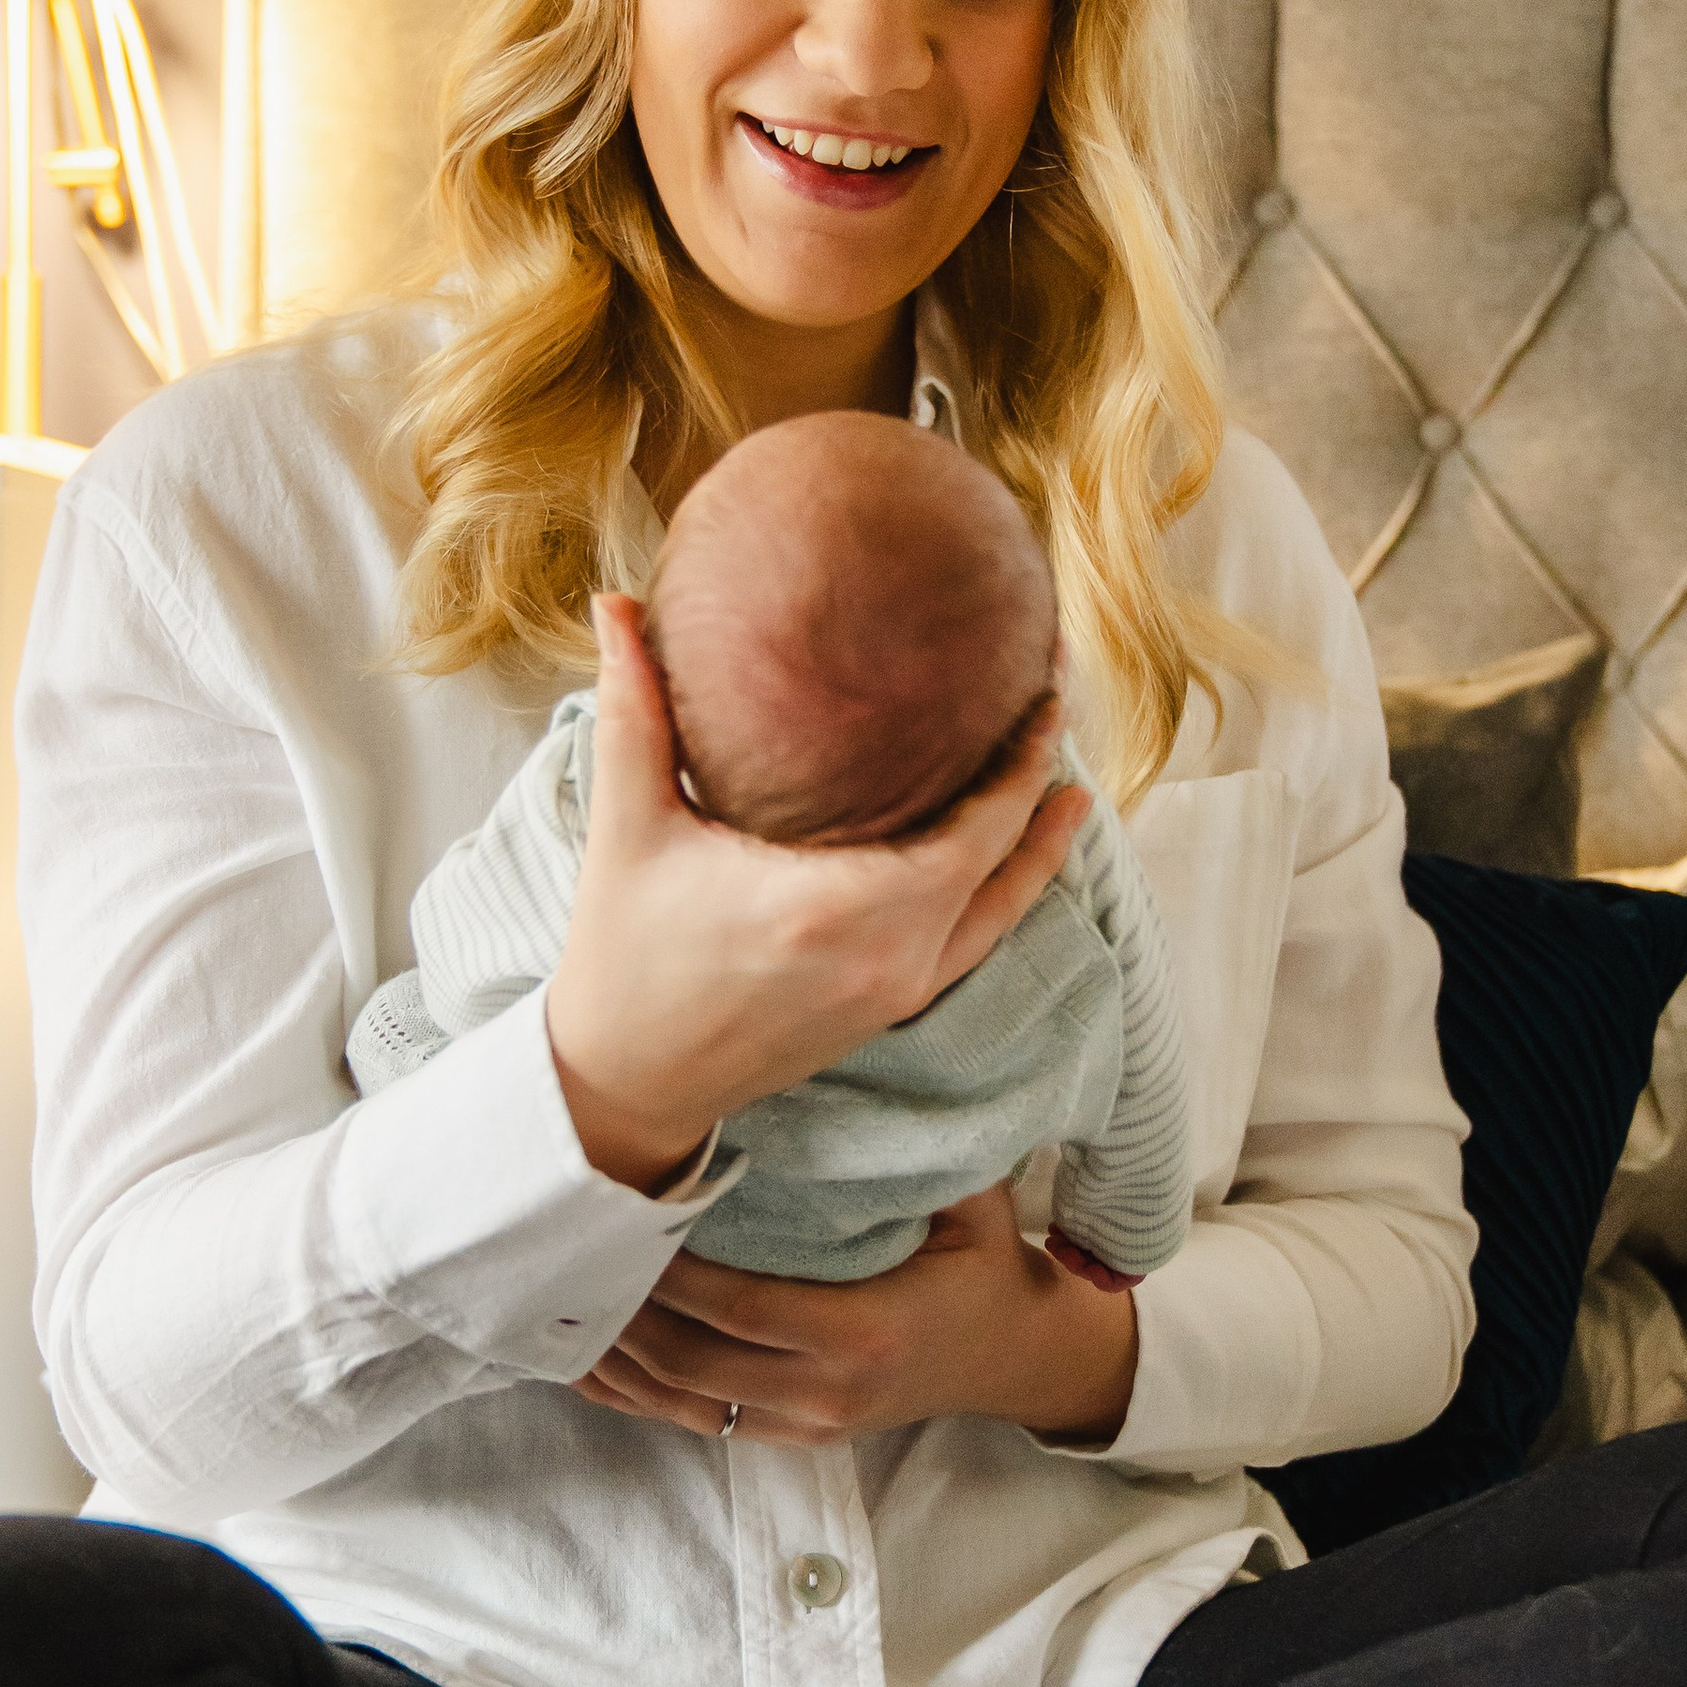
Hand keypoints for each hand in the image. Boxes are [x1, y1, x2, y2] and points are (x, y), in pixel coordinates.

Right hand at [544, 595, 1087, 1193]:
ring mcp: (895, 991)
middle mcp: (886, 956)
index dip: (1024, 756)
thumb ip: (632, 712)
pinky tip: (1015, 862)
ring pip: (1000, 912)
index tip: (1043, 680)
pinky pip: (973, 944)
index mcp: (835, 908)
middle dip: (1039, 778)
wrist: (626, 1082)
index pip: (976, 828)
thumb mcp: (626, 829)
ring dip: (1038, 846)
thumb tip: (616, 604)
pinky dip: (1005, 897)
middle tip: (1054, 698)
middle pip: (1003, 860)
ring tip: (1071, 786)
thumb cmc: (622, 956)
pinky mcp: (887, 1010)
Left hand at [576, 1182, 1140, 1447]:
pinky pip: (699, 1423)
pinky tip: (592, 1360)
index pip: (737, 1304)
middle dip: (623, 1308)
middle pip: (690, 1359)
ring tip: (561, 1298)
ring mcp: (810, 1421)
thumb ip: (908, 1142)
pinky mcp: (796, 1436)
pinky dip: (638, 1394)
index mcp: (865, 1329)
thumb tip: (851, 1048)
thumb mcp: (969, 1194)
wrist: (1019, 1353)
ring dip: (617, 1355)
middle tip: (565, 1250)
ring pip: (682, 1400)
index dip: (668, 1268)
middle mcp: (829, 1389)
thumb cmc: (985, 1260)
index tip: (616, 1215)